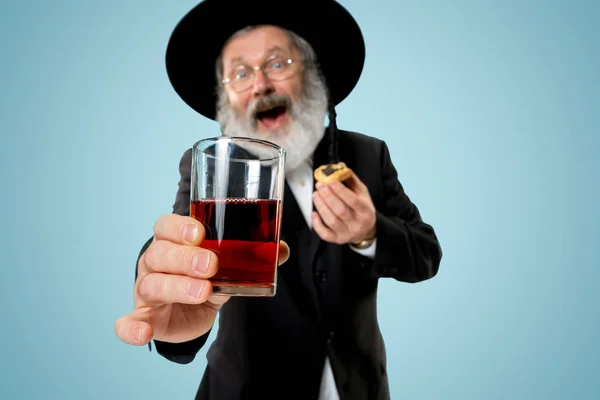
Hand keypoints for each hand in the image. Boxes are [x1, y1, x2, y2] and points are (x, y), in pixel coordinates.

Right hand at [114, 214, 289, 345]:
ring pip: (152, 283)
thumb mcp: (228, 264)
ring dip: (176, 286)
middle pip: (161, 253)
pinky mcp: (146, 317)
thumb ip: (252, 256)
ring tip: (203, 291)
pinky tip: (142, 333)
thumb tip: (281, 249)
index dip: (179, 227)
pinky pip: (130, 322)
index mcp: (172, 241)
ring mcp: (148, 289)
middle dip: (186, 258)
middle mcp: (155, 262)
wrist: (191, 309)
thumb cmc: (205, 276)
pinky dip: (131, 328)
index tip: (199, 232)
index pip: (166, 225)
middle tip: (211, 265)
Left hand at [312, 172, 376, 244]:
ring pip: (332, 221)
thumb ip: (351, 180)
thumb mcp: (362, 193)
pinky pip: (326, 234)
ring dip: (322, 207)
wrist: (366, 230)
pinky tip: (314, 213)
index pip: (353, 201)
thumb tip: (340, 166)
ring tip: (315, 195)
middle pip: (341, 210)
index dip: (341, 191)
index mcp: (365, 211)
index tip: (330, 181)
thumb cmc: (362, 209)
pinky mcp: (338, 240)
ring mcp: (347, 233)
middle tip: (319, 185)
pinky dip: (318, 224)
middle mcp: (357, 223)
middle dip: (328, 197)